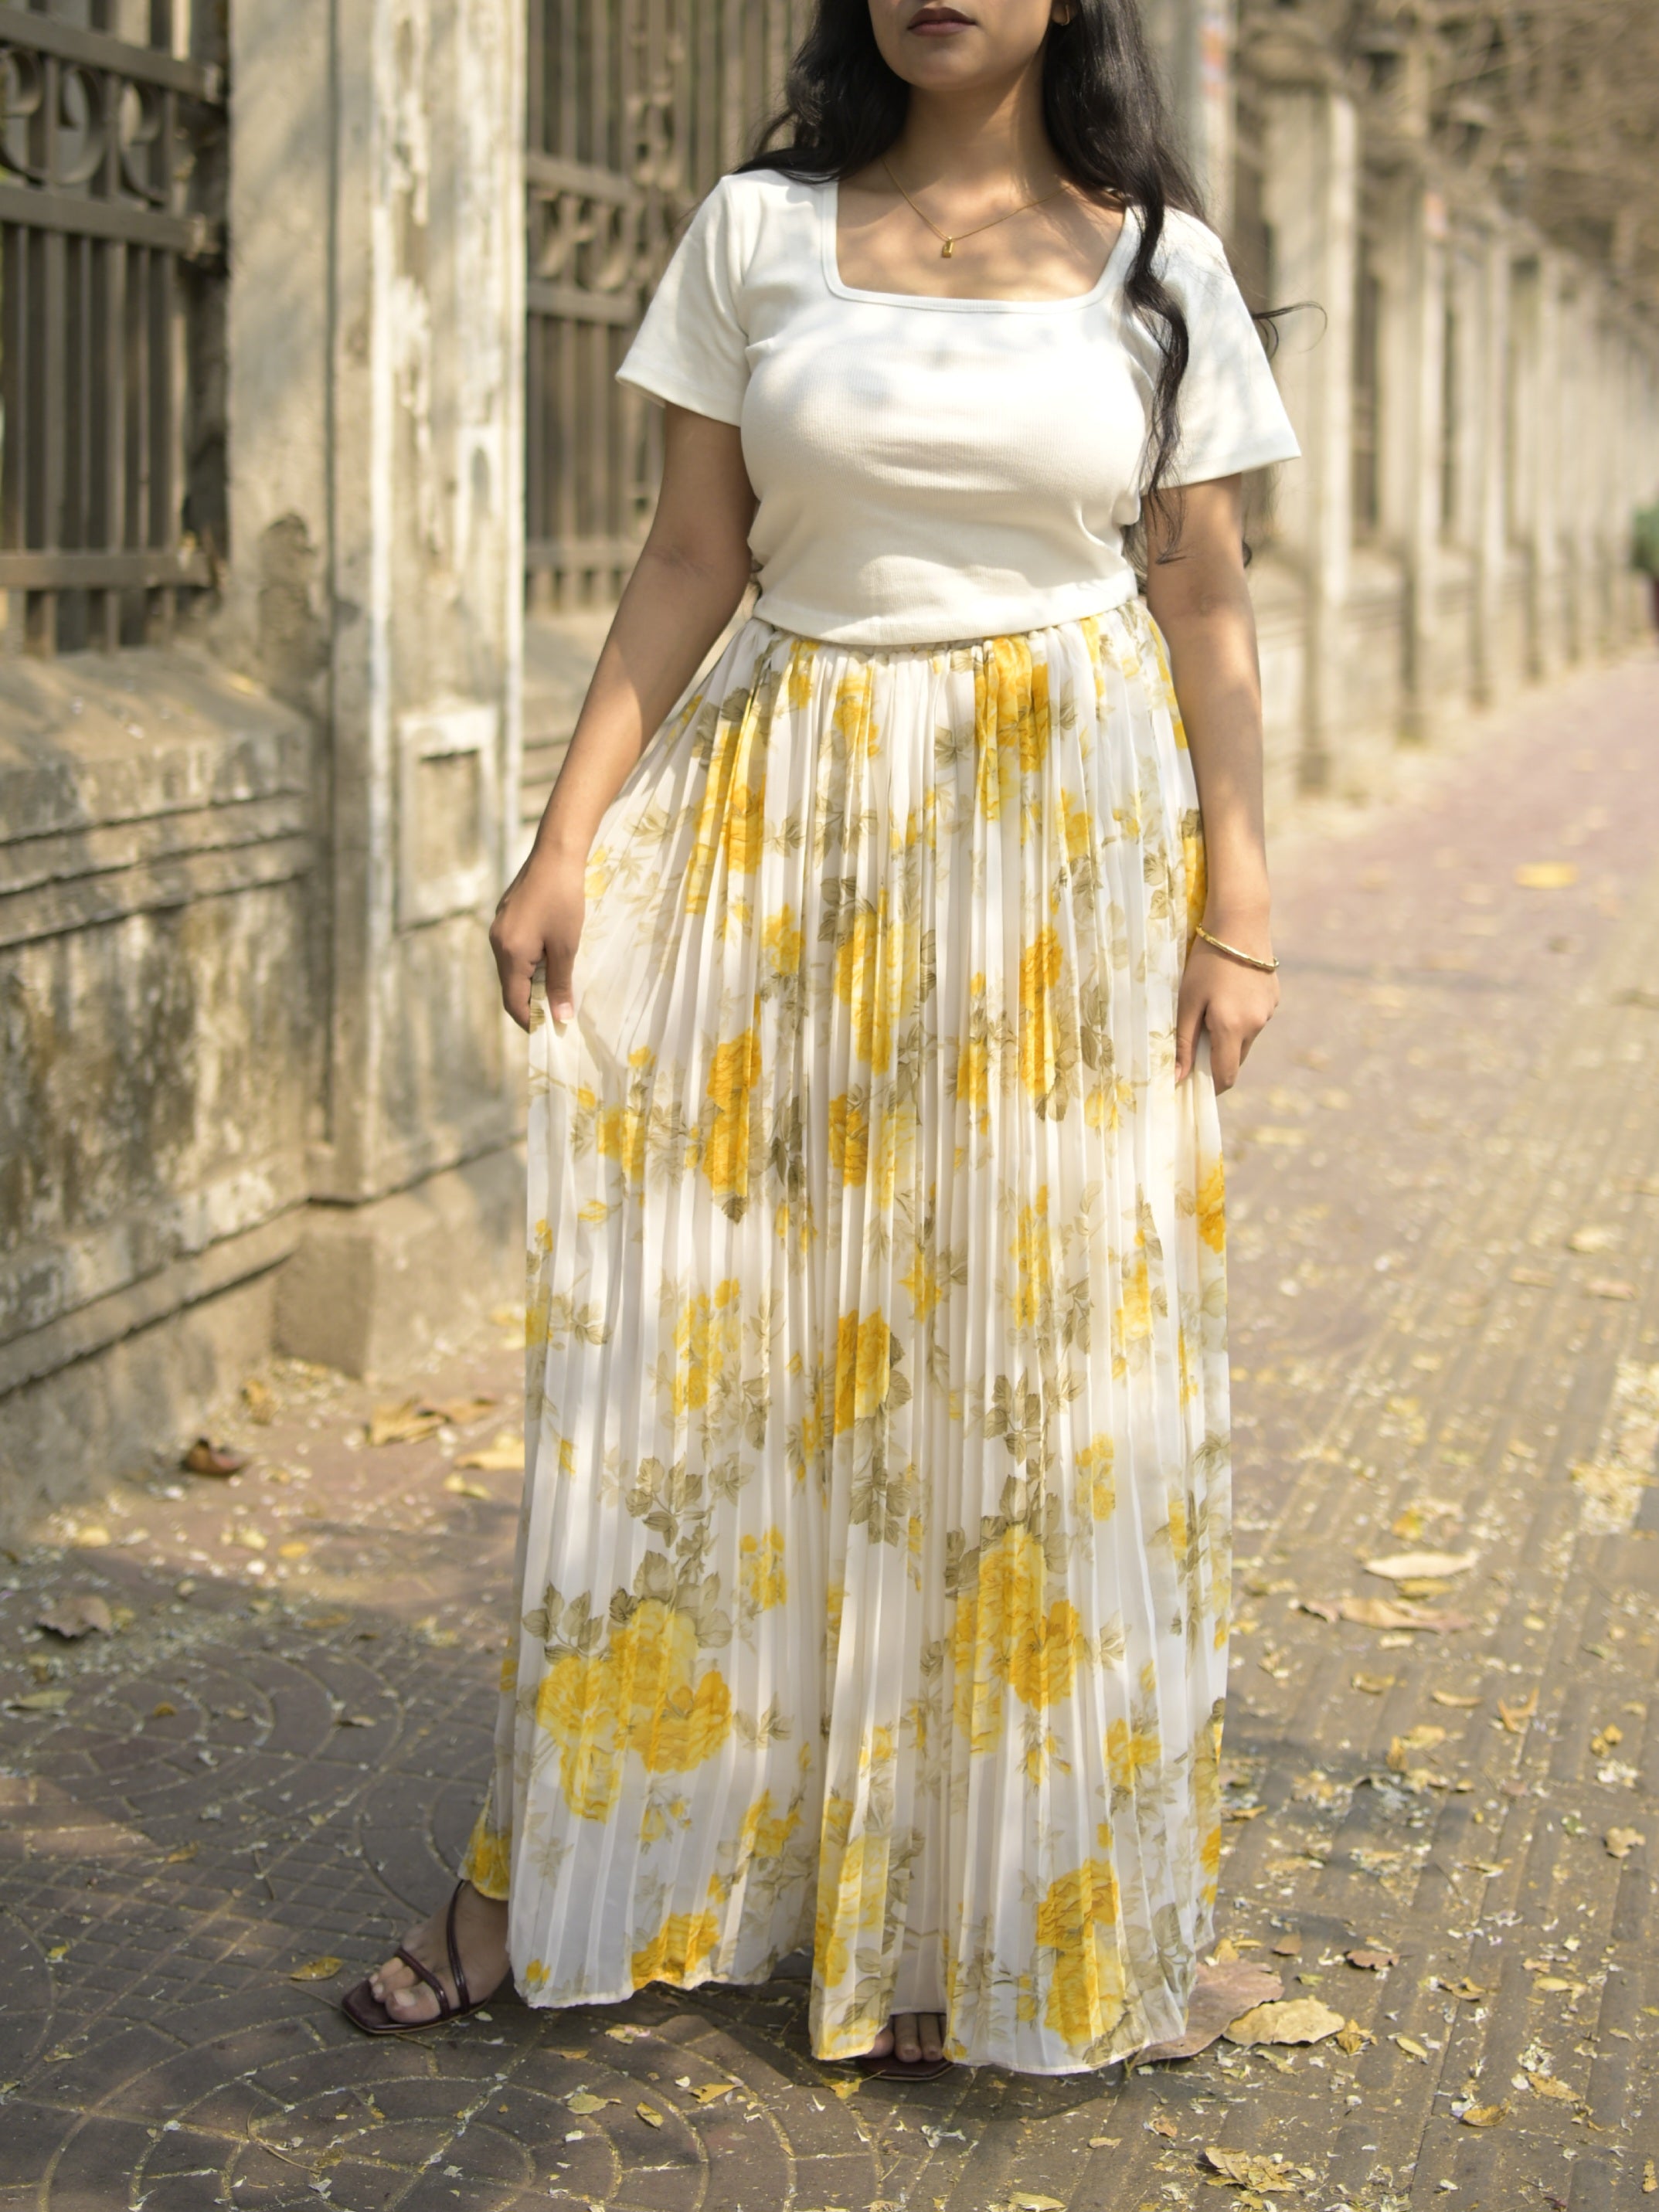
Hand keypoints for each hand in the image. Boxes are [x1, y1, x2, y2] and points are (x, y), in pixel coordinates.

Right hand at [490, 847, 585, 1031]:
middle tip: (559, 1013)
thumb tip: (560, 1018)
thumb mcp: (566, 946)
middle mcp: (497, 943)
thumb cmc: (564, 900)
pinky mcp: (506, 917)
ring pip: (512, 969)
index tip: (550, 1032)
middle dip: (532, 1003)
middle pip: (510, 987)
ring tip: (558, 988)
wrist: (556, 854)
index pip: (513, 1002)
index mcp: (509, 953)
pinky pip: (514, 951)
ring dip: (532, 983)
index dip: (530, 1021)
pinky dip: (530, 964)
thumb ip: (561, 983)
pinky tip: (551, 960)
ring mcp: (499, 929)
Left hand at [1174, 933, 1278, 1092]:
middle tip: (1194, 1043)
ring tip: (1210, 1009)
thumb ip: (1183, 1041)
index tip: (1194, 1085)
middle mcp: (1256, 1025)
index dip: (1211, 1087)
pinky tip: (1228, 993)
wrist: (1240, 923)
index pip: (1226, 1076)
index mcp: (1232, 1029)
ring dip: (1229, 1036)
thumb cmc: (1206, 961)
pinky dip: (1241, 1017)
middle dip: (1217, 1058)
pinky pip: (1255, 1019)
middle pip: (1236, 1059)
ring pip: (1246, 1038)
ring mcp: (1268, 1012)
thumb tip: (1177, 1078)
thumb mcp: (1187, 1001)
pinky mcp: (1274, 998)